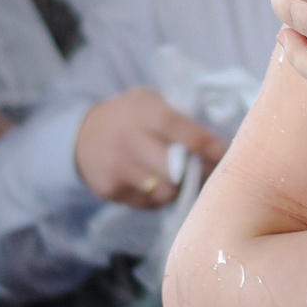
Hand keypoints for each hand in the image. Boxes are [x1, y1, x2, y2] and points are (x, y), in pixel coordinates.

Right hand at [75, 88, 226, 207]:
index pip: (186, 134)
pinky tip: (156, 183)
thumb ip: (180, 121)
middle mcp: (130, 139)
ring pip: (166, 192)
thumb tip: (218, 149)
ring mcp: (118, 167)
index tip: (224, 155)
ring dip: (179, 189)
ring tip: (182, 179)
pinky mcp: (110, 189)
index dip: (210, 148)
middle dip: (198, 174)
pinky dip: (159, 197)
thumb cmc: (131, 117)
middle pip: (178, 171)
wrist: (83, 135)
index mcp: (147, 112)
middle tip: (209, 173)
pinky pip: (149, 203)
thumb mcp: (151, 103)